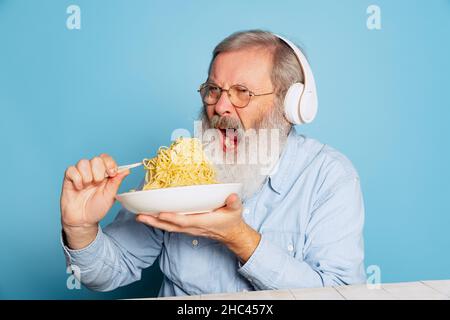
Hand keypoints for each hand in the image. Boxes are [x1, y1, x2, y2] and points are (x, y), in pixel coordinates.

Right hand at [60, 153, 128, 248]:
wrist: (83, 220)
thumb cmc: (97, 208)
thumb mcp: (110, 196)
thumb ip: (116, 182)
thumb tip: (127, 170)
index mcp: (104, 173)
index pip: (106, 158)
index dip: (109, 163)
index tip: (112, 173)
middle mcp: (92, 171)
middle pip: (96, 159)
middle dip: (99, 171)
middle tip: (98, 183)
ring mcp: (80, 174)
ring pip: (83, 162)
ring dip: (87, 175)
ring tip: (87, 186)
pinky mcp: (69, 178)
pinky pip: (71, 170)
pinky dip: (77, 179)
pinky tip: (79, 188)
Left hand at [136, 194, 260, 261]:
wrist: (231, 234)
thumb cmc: (231, 220)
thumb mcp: (236, 210)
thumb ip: (234, 203)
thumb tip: (232, 196)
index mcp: (203, 221)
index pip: (185, 220)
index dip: (173, 217)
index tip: (161, 213)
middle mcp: (193, 227)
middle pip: (171, 225)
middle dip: (155, 221)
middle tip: (139, 216)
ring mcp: (188, 229)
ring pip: (168, 227)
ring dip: (153, 222)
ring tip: (139, 216)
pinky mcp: (186, 227)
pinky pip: (170, 226)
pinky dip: (159, 222)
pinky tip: (149, 217)